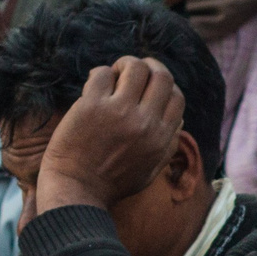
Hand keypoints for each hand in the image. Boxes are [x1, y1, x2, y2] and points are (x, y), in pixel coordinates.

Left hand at [35, 58, 185, 213]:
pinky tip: (94, 86)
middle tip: (133, 71)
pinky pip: (102, 73)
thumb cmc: (113, 183)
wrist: (77, 191)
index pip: (177, 96)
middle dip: (150, 66)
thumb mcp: (152, 169)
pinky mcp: (91, 106)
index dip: (165, 86)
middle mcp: (145, 122)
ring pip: (135, 67)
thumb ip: (168, 144)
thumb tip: (179, 119)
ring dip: (125, 65)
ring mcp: (119, 112)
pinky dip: (100, 74)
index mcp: (162, 137)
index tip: (150, 86)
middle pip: (162, 76)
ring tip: (114, 74)